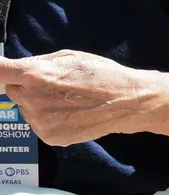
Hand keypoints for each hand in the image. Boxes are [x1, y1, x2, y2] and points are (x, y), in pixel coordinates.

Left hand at [0, 51, 164, 143]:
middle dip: (28, 86)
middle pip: (13, 91)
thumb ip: (38, 63)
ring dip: (39, 104)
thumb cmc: (102, 74)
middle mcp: (32, 99)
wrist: (128, 102)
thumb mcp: (71, 57)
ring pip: (26, 109)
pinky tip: (70, 114)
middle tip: (56, 85)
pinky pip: (38, 124)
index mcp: (36, 75)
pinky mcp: (49, 137)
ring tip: (68, 101)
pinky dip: (49, 119)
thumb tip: (16, 69)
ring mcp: (40, 121)